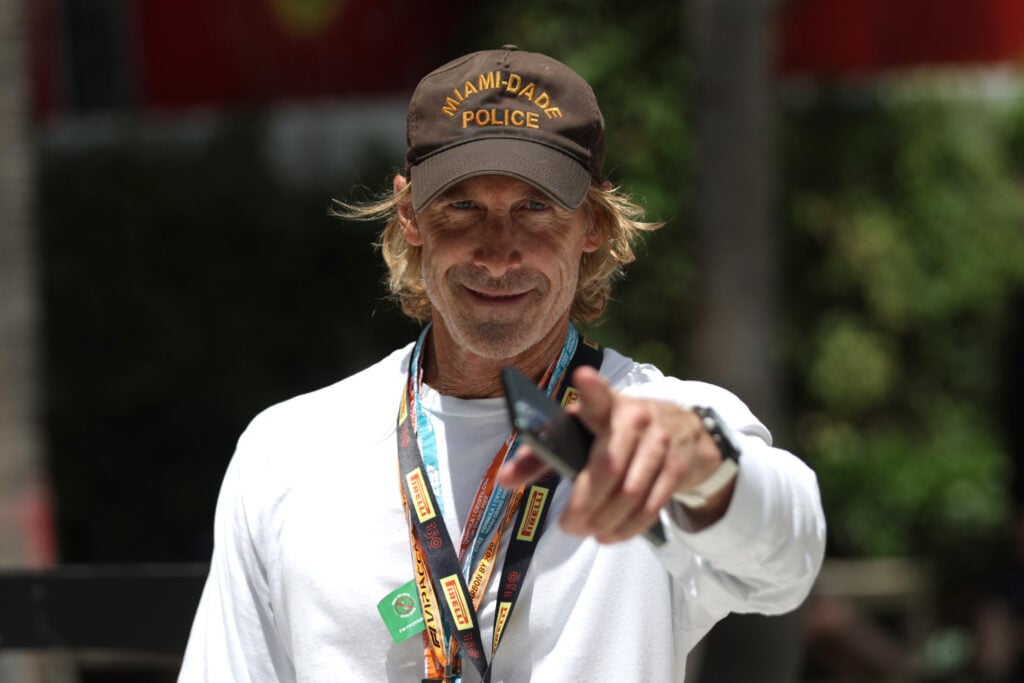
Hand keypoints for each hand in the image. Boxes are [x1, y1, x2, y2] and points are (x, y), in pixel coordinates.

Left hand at [497, 366, 734, 541]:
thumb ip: (541, 454)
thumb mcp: (582, 431)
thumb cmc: (614, 431)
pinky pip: (652, 505)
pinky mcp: (677, 466)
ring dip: (605, 521)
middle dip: (584, 504)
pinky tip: (610, 536)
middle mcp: (635, 419)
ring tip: (587, 532)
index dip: (592, 388)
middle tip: (567, 526)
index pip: (598, 395)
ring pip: (630, 493)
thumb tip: (503, 481)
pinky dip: (628, 528)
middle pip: (607, 468)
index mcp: (605, 406)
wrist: (682, 427)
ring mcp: (660, 442)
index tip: (583, 376)